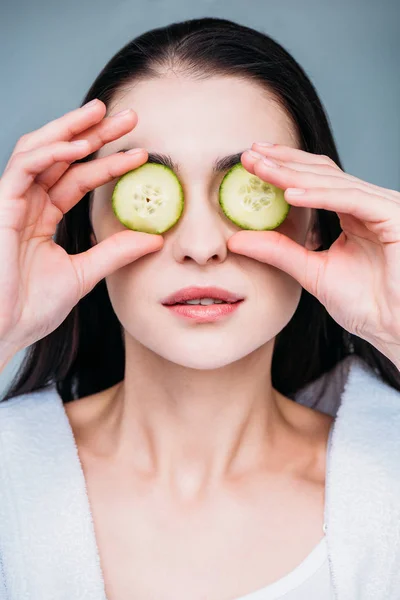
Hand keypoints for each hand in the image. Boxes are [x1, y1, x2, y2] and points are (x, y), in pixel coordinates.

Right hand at [0, 99, 162, 364]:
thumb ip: (116, 252)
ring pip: (41, 149)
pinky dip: (52, 152)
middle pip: (63, 156)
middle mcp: (28, 203)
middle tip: (129, 117)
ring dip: (72, 129)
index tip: (141, 155)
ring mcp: (13, 201)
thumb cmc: (33, 308)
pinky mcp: (1, 204)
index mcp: (44, 216)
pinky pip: (25, 166)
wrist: (5, 330)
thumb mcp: (85, 273)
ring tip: (104, 113)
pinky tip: (79, 146)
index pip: (79, 178)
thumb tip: (154, 238)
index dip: (109, 164)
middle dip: (95, 133)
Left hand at [227, 142, 399, 358]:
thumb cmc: (366, 304)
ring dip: (292, 174)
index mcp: (352, 214)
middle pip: (321, 173)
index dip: (282, 169)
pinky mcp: (393, 216)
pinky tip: (289, 194)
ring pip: (332, 182)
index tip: (250, 163)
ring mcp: (381, 207)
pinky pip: (350, 199)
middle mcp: (367, 205)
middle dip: (282, 162)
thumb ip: (278, 252)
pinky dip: (319, 196)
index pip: (314, 181)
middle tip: (248, 155)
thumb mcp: (311, 271)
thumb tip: (236, 239)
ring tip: (259, 169)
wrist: (395, 329)